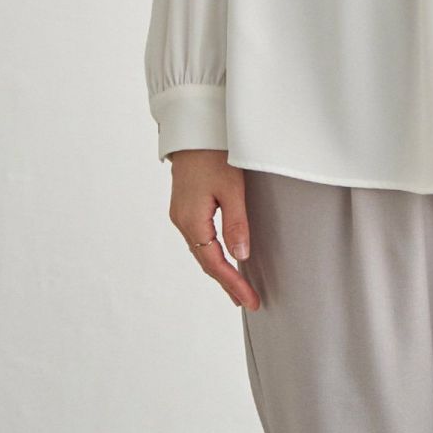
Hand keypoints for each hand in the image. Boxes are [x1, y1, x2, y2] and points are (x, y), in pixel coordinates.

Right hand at [167, 150, 260, 310]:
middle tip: (248, 301)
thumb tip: (241, 256)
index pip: (214, 263)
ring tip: (238, 287)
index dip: (233, 284)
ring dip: (219, 270)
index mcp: (192, 220)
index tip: (250, 300)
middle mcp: (182, 221)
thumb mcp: (232, 188)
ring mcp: (181, 214)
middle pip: (206, 261)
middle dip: (227, 282)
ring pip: (201, 251)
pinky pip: (199, 239)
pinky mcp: (185, 207)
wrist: (193, 131)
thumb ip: (236, 223)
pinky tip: (223, 259)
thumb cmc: (213, 155)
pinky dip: (212, 254)